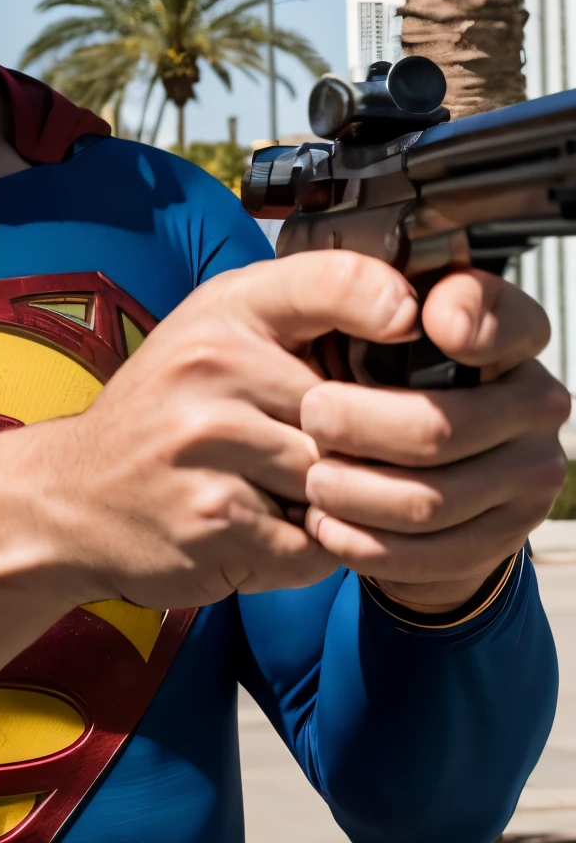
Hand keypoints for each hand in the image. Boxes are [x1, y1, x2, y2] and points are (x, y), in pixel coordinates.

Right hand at [49, 252, 421, 608]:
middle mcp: (213, 367)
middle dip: (363, 448)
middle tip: (339, 459)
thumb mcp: (215, 334)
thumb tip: (418, 323)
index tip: (408, 324)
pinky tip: (264, 533)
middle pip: (355, 413)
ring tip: (288, 498)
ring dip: (333, 505)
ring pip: (341, 483)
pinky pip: (315, 546)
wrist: (71, 497)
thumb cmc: (164, 414)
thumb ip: (301, 318)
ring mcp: (211, 445)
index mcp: (224, 312)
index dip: (387, 301)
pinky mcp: (216, 520)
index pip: (332, 282)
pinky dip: (305, 551)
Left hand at [300, 267, 568, 611]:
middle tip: (310, 417)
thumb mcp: (354, 323)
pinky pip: (432, 552)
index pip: (511, 319)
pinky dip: (367, 542)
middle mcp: (531, 404)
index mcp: (506, 337)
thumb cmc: (370, 377)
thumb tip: (397, 307)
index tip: (425, 322)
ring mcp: (525, 475)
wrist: (400, 467)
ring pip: (431, 499)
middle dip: (359, 427)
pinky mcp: (502, 537)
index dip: (471, 318)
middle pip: (439, 427)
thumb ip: (360, 291)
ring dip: (355, 493)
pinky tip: (327, 524)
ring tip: (311, 479)